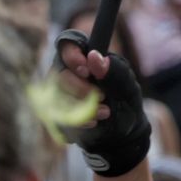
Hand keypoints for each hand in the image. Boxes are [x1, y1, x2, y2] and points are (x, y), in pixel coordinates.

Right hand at [55, 31, 150, 175]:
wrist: (121, 135)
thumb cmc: (126, 106)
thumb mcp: (127, 88)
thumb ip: (112, 72)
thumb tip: (94, 56)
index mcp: (87, 59)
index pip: (67, 44)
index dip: (71, 55)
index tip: (85, 70)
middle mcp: (68, 73)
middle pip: (59, 73)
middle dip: (79, 88)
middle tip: (102, 97)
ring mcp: (58, 93)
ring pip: (54, 96)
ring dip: (79, 107)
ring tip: (104, 114)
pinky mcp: (53, 113)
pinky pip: (54, 116)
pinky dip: (74, 122)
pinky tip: (91, 124)